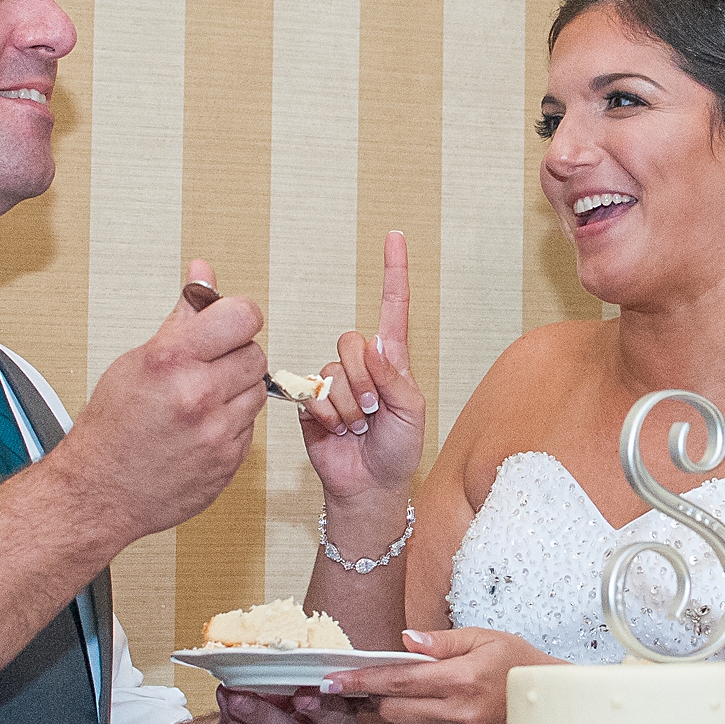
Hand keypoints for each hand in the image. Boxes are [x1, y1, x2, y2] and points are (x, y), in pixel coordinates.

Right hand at [55, 261, 268, 544]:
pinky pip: (250, 426)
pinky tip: (200, 428)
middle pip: (255, 354)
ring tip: (199, 401)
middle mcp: (198, 396)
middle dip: (234, 356)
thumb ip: (183, 315)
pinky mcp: (229, 461)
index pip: (243, 316)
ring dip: (236, 390)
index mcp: (172, 361)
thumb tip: (204, 273)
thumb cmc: (112, 426)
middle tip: (205, 368)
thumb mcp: (139, 360)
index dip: (237, 317)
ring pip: (257, 390)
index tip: (226, 324)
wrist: (99, 492)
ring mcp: (217, 432)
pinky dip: (232, 423)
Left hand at [206, 689, 358, 723]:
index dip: (343, 691)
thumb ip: (270, 680)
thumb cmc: (255, 723)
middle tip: (302, 696)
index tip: (328, 678)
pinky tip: (231, 711)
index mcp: (333, 716)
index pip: (349, 703)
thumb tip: (262, 661)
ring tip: (240, 698)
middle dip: (321, 709)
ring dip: (262, 713)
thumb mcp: (268, 694)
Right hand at [300, 232, 424, 506]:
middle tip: (375, 411)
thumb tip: (373, 347)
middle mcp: (362, 365)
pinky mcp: (312, 401)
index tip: (394, 237)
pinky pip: (316, 394)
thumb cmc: (398, 450)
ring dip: (350, 405)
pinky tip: (338, 431)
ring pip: (334, 372)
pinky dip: (330, 416)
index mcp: (392, 360)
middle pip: (352, 342)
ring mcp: (335, 382)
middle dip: (364, 380)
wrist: (369, 486)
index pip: (393, 307)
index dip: (393, 273)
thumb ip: (395, 378)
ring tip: (359, 427)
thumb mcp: (412, 412)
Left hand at [321, 628, 561, 723]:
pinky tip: (433, 712)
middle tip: (373, 683)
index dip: (361, 681)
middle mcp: (458, 712)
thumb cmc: (520, 664)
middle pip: (391, 710)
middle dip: (375, 696)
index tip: (333, 680)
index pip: (397, 682)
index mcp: (461, 679)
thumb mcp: (486, 638)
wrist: (555, 705)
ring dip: (393, 714)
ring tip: (406, 696)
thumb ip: (442, 641)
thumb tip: (405, 640)